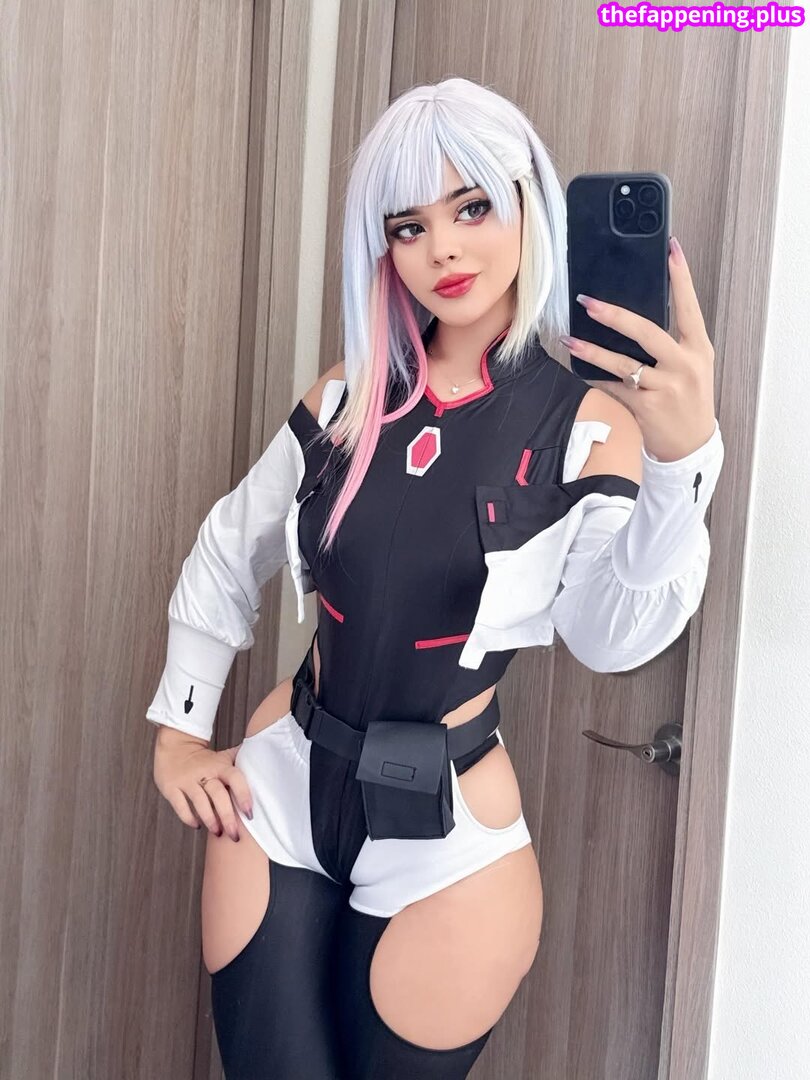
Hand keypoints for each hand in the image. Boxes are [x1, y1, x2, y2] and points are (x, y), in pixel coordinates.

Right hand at [153, 731, 252, 841]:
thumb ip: (241, 762)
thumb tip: (265, 760)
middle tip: (234, 835)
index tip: (250, 813)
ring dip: (210, 819)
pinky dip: (188, 818)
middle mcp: (204, 773)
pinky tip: (197, 825)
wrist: (175, 747)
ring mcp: (187, 781)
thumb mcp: (223, 756)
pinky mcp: (171, 788)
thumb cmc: (205, 758)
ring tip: (217, 832)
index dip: (243, 795)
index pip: (235, 778)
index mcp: (220, 766)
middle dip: (227, 817)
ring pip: (199, 802)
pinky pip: (180, 805)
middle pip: (218, 795)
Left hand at [560, 236, 716, 461]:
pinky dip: (595, 377)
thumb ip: (673, 342)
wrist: (692, 444)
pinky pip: (613, 387)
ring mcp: (665, 387)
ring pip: (622, 363)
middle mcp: (684, 365)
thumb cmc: (689, 400)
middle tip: (589, 302)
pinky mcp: (646, 407)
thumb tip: (635, 318)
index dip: (681, 277)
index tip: (672, 249)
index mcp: (698, 348)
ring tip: (570, 338)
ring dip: (592, 350)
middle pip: (646, 332)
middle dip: (614, 315)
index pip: (689, 307)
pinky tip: (579, 368)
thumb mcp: (692, 366)